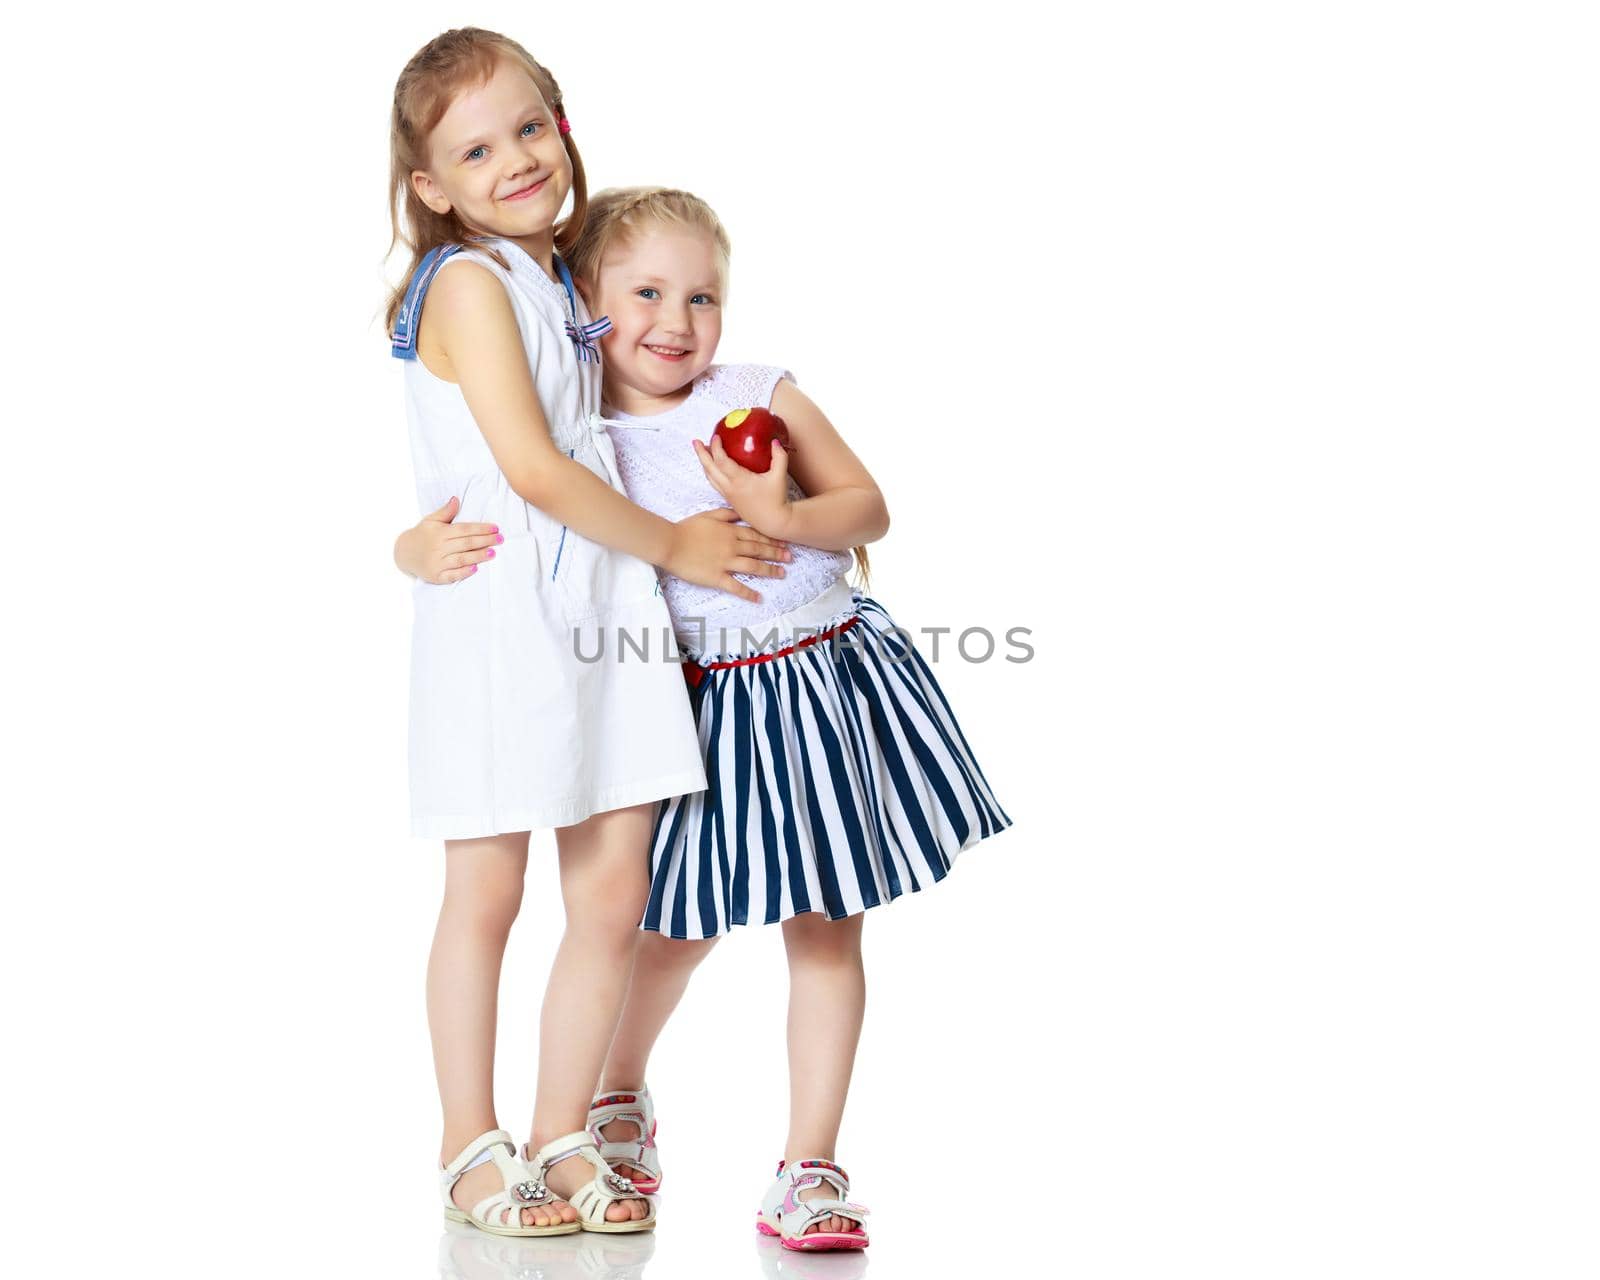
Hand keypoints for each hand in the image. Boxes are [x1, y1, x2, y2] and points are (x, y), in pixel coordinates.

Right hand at [395, 496, 501, 584]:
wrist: (403, 553)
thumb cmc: (422, 535)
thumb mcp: (430, 520)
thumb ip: (445, 512)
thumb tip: (456, 499)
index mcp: (439, 533)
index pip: (464, 530)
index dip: (480, 528)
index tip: (495, 528)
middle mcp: (438, 547)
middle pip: (466, 544)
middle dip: (485, 541)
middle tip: (500, 539)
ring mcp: (437, 563)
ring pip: (461, 559)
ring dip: (478, 556)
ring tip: (493, 553)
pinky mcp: (436, 576)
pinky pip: (452, 575)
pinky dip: (464, 572)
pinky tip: (476, 568)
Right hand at [666, 507, 792, 603]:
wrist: (670, 543)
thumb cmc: (686, 528)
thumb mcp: (708, 515)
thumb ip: (727, 514)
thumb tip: (742, 512)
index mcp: (730, 531)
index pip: (756, 535)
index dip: (771, 539)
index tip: (784, 542)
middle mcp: (732, 546)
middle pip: (759, 550)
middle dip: (776, 553)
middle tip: (790, 558)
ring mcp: (725, 562)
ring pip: (753, 566)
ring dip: (769, 570)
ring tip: (782, 574)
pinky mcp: (716, 577)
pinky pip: (736, 586)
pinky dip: (748, 593)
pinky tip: (759, 598)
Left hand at [692, 435, 793, 538]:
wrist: (773, 522)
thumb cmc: (776, 499)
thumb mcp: (779, 476)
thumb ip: (779, 456)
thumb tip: (774, 440)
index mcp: (739, 480)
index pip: (722, 461)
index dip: (716, 448)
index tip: (716, 436)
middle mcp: (730, 487)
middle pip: (709, 468)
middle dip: (701, 454)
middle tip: (695, 441)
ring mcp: (727, 494)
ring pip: (709, 477)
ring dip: (704, 463)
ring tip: (702, 452)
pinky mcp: (729, 499)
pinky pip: (714, 483)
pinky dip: (710, 472)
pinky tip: (712, 467)